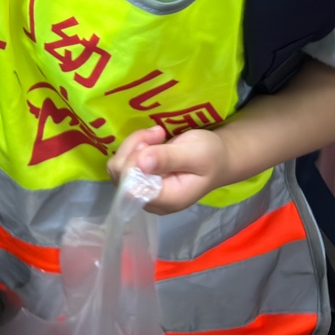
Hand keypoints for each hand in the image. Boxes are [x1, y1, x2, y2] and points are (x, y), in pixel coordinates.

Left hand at [107, 126, 231, 214]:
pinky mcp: (138, 180)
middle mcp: (150, 201)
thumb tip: (140, 163)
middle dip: (135, 147)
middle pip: (121, 175)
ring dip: (133, 144)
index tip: (156, 138)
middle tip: (158, 133)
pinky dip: (132, 146)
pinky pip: (122, 162)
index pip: (131, 187)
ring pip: (117, 167)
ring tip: (157, 135)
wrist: (217, 158)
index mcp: (167, 200)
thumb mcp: (195, 153)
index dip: (133, 161)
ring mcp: (142, 191)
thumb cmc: (211, 156)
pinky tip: (150, 140)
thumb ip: (168, 158)